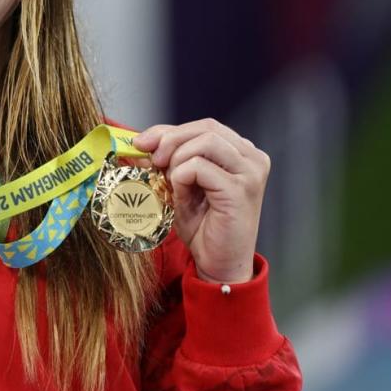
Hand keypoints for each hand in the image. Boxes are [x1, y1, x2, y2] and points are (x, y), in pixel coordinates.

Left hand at [132, 119, 269, 283]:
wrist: (218, 264)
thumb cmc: (203, 227)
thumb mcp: (180, 185)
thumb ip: (167, 160)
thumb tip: (138, 142)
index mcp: (241, 153)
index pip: (204, 126)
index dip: (169, 130)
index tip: (141, 143)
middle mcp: (252, 158)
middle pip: (206, 127)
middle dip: (169, 139)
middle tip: (151, 160)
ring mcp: (250, 173)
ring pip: (205, 141)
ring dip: (176, 158)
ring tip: (168, 180)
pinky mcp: (241, 190)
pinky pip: (200, 166)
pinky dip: (181, 175)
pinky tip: (180, 193)